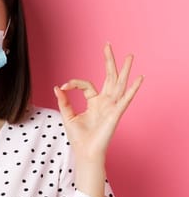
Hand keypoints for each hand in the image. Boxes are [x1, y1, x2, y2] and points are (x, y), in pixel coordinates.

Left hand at [53, 43, 143, 161]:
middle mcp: (105, 102)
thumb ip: (64, 101)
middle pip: (109, 78)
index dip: (74, 83)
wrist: (84, 151)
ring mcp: (112, 106)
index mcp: (94, 102)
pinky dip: (133, 88)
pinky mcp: (116, 113)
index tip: (63, 86)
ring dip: (125, 70)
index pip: (86, 85)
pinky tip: (140, 78)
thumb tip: (57, 87)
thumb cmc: (78, 136)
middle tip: (108, 46)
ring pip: (119, 84)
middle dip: (109, 62)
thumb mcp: (67, 115)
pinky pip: (126, 98)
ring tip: (130, 56)